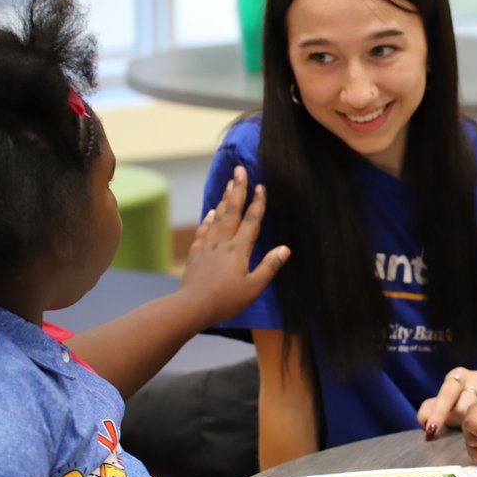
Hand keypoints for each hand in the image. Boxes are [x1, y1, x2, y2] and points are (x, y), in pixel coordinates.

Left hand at [178, 166, 289, 326]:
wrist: (191, 306)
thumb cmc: (226, 300)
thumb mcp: (254, 287)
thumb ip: (269, 266)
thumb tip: (285, 248)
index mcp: (239, 250)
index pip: (251, 221)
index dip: (258, 203)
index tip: (261, 186)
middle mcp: (223, 243)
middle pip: (231, 211)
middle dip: (237, 189)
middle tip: (239, 170)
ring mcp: (207, 247)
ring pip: (217, 218)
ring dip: (224, 200)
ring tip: (228, 185)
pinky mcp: (196, 254)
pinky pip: (203, 231)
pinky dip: (208, 220)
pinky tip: (210, 214)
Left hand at [416, 367, 476, 435]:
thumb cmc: (460, 401)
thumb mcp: (444, 404)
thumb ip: (429, 411)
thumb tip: (423, 421)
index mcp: (457, 375)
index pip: (447, 393)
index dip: (438, 413)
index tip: (432, 429)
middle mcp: (476, 376)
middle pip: (465, 406)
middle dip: (459, 421)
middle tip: (460, 427)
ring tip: (476, 427)